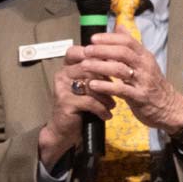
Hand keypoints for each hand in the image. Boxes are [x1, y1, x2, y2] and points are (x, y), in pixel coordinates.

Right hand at [39, 44, 117, 167]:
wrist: (65, 129)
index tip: (115, 63)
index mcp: (67, 67)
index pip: (80, 51)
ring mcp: (62, 88)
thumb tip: (119, 56)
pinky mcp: (65, 102)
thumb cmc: (80, 106)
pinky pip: (89, 101)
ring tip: (113, 103)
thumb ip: (98, 71)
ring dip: (106, 94)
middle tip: (120, 84)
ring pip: (91, 83)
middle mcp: (62, 74)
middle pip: (89, 66)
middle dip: (108, 76)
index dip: (98, 54)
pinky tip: (107, 114)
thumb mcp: (89, 85)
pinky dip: (101, 108)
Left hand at [83, 30, 182, 133]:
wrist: (168, 107)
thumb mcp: (144, 62)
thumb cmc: (152, 84)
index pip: (127, 41)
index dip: (109, 38)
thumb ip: (130, 46)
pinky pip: (120, 90)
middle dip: (102, 50)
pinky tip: (92, 85)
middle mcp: (144, 66)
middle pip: (122, 52)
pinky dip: (105, 86)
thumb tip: (119, 26)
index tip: (93, 38)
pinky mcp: (139, 97)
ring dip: (100, 67)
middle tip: (86, 51)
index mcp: (144, 56)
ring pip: (120, 69)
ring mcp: (142, 81)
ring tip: (84, 65)